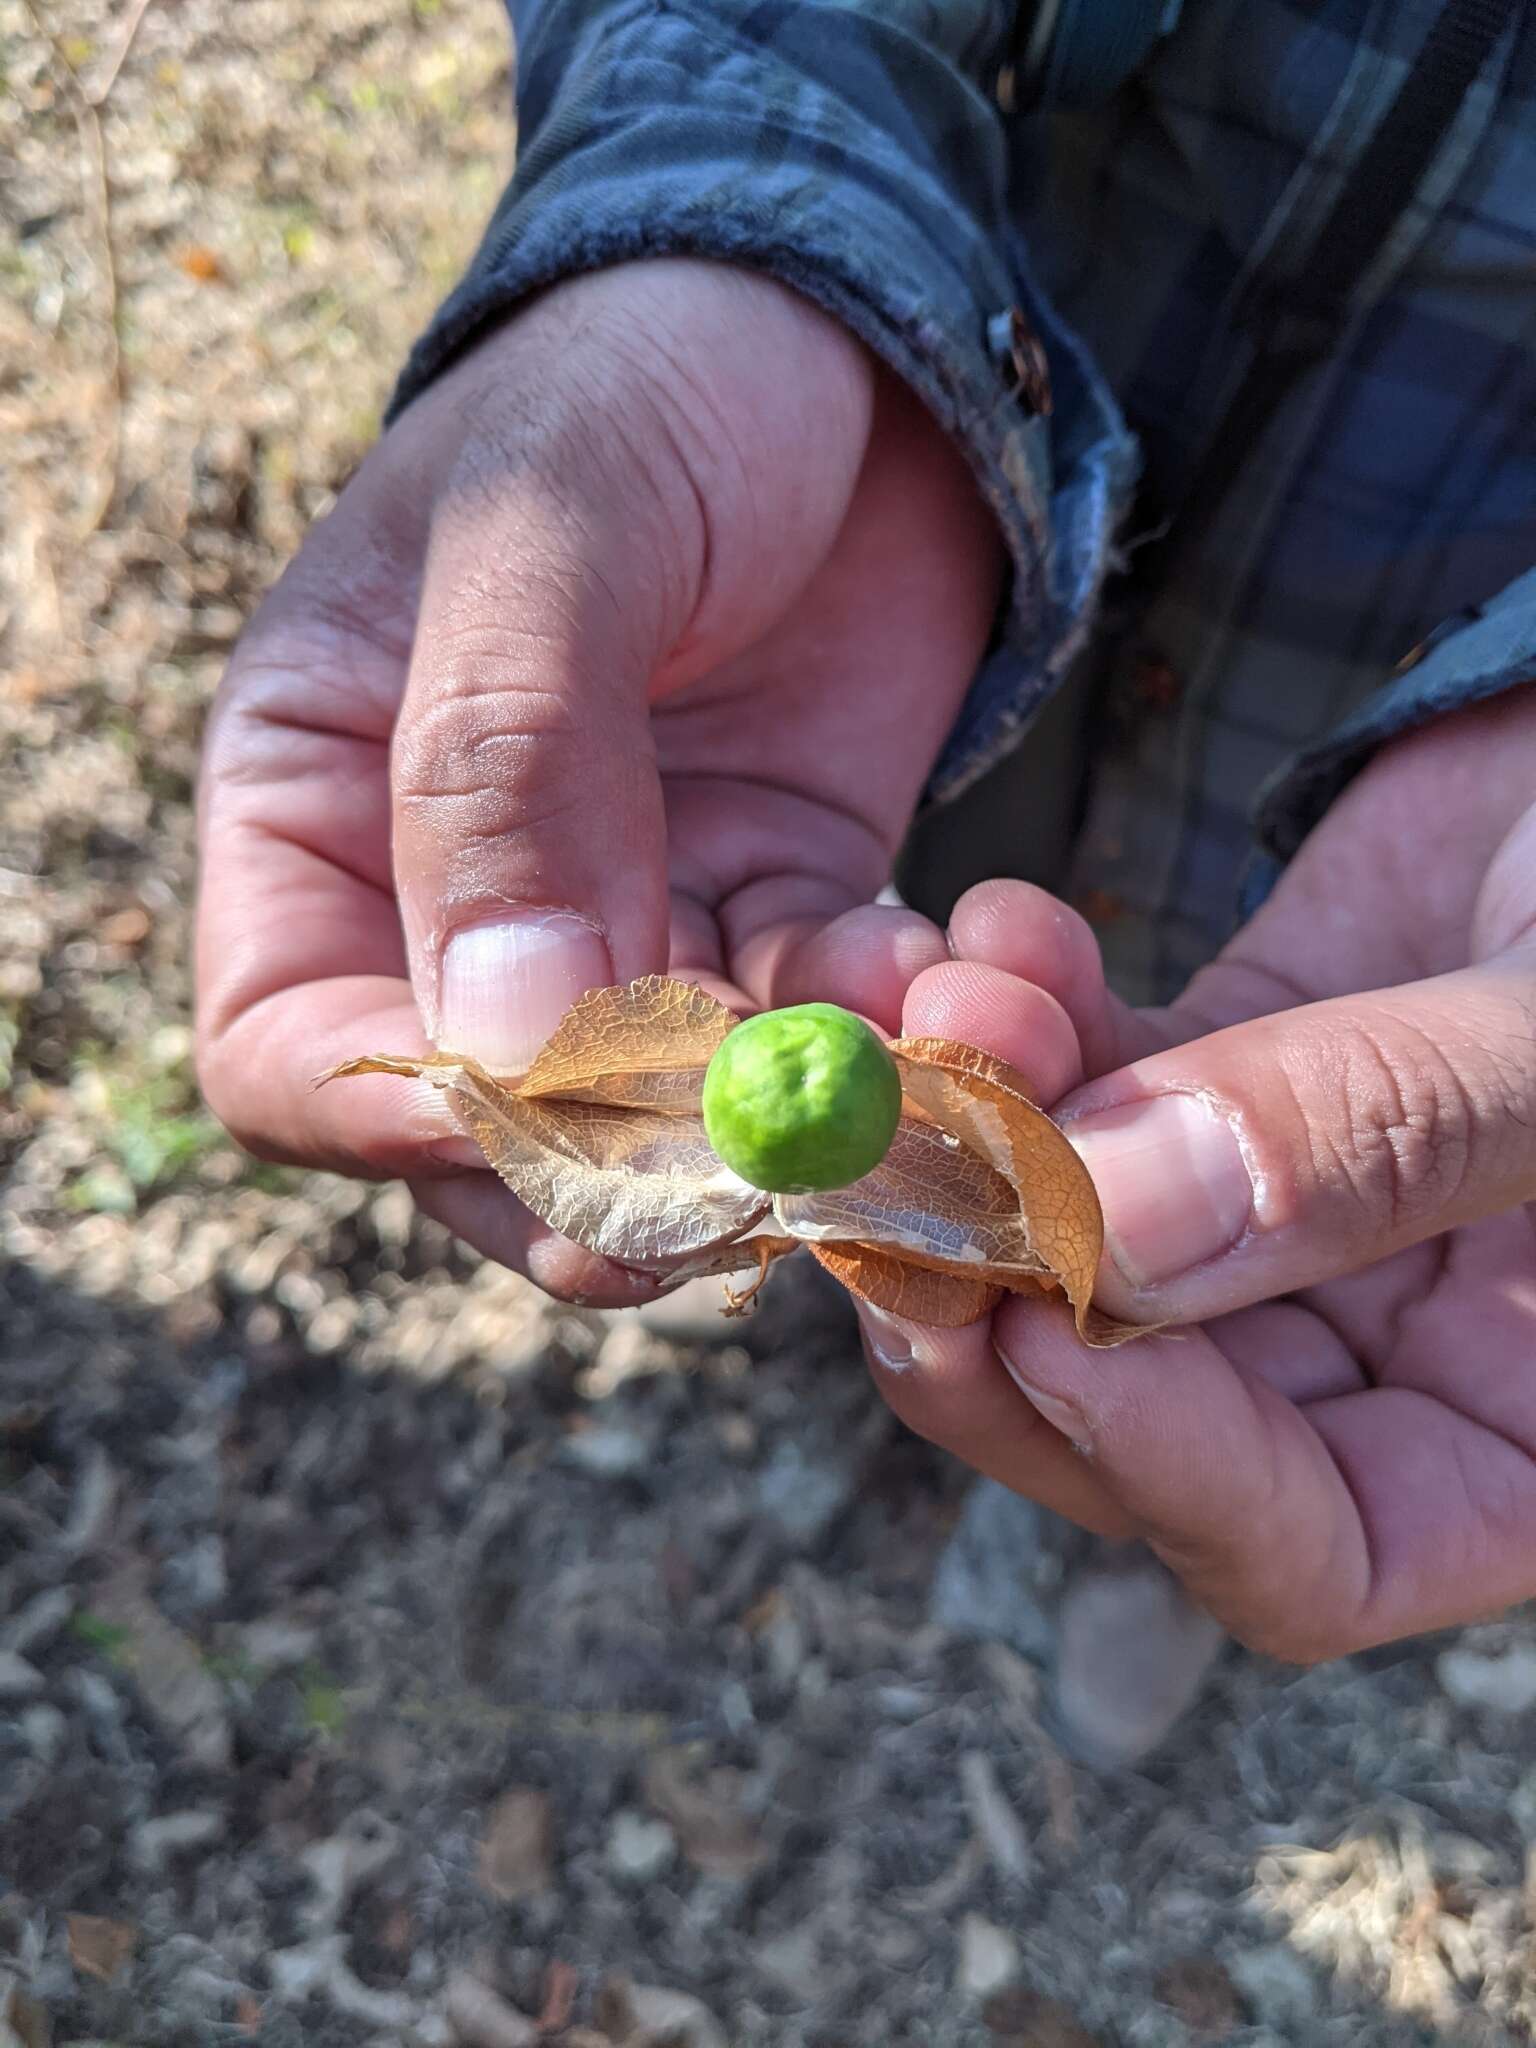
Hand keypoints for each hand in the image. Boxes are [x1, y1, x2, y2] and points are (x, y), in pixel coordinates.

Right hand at [197, 261, 998, 1299]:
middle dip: (622, 1172)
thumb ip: (505, 776)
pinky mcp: (773, 898)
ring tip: (906, 1068)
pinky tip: (949, 967)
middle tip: (748, 1184)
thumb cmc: (648, 374)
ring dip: (791, 1126)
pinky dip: (886, 1037)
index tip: (538, 1123)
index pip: (291, 1047)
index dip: (392, 1118)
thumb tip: (504, 1051)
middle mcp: (453, 892)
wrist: (850, 322)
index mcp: (318, 803)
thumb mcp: (549, 531)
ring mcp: (624, 909)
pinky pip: (813, 1032)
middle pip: (492, 1131)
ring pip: (675, 1117)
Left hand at [858, 689, 1535, 1658]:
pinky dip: (1022, 1025)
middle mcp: (1397, 1349)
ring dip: (982, 1139)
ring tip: (957, 1005)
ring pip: (1074, 1248)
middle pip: (1137, 1417)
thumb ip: (1375, 1139)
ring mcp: (1297, 1216)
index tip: (1043, 1338)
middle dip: (998, 1301)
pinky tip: (1002, 936)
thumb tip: (1105, 1240)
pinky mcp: (1232, 1077)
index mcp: (1525, 1424)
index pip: (1315, 1554)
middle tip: (895, 1193)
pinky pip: (1084, 1090)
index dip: (1166, 1474)